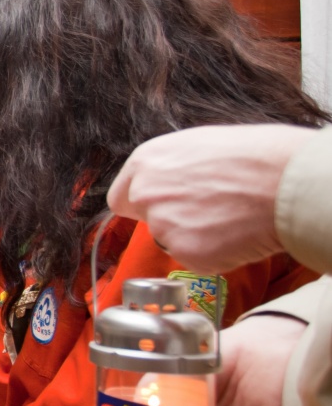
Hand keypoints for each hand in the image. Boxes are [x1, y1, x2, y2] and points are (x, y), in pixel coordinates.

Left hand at [107, 124, 312, 271]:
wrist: (285, 181)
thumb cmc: (255, 156)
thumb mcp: (200, 145)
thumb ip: (173, 168)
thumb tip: (172, 181)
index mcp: (146, 162)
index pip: (121, 196)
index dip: (143, 204)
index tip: (161, 207)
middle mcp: (146, 194)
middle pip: (145, 220)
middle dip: (169, 220)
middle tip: (206, 214)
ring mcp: (163, 226)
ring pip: (172, 241)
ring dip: (195, 238)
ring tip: (231, 219)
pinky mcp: (186, 253)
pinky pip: (197, 260)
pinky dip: (216, 254)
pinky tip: (237, 235)